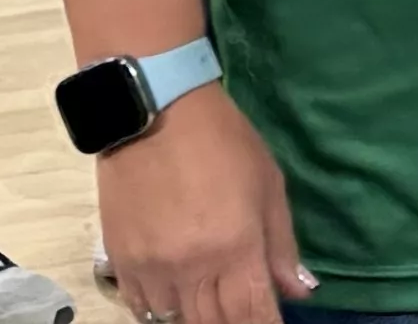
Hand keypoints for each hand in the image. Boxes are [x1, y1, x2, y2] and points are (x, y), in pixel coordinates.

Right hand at [97, 83, 312, 323]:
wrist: (153, 114)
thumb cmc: (224, 143)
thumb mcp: (269, 186)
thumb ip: (282, 246)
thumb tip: (298, 293)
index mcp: (235, 248)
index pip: (253, 316)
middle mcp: (190, 269)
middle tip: (246, 315)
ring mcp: (150, 271)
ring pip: (175, 322)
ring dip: (198, 320)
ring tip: (213, 308)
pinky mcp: (119, 264)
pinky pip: (140, 309)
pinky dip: (163, 312)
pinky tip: (178, 301)